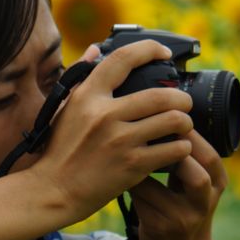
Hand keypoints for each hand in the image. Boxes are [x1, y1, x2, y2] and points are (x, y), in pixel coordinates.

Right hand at [30, 39, 195, 222]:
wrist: (54, 190)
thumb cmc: (60, 149)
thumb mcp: (64, 108)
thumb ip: (81, 77)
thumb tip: (95, 50)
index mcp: (88, 96)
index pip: (122, 59)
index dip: (149, 49)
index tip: (163, 53)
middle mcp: (105, 115)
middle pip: (161, 95)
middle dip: (181, 98)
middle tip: (184, 103)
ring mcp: (120, 141)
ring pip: (173, 121)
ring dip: (185, 122)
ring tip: (183, 126)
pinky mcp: (132, 165)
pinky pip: (173, 150)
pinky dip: (182, 148)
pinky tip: (177, 149)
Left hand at [128, 129, 227, 239]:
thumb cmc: (186, 205)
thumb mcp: (199, 183)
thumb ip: (190, 155)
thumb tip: (166, 112)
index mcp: (218, 184)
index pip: (210, 158)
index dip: (191, 138)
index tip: (169, 119)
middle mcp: (204, 203)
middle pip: (198, 175)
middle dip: (174, 152)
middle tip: (151, 134)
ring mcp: (182, 219)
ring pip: (158, 186)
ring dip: (142, 165)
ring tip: (130, 147)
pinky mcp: (159, 227)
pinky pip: (140, 197)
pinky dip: (130, 180)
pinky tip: (120, 169)